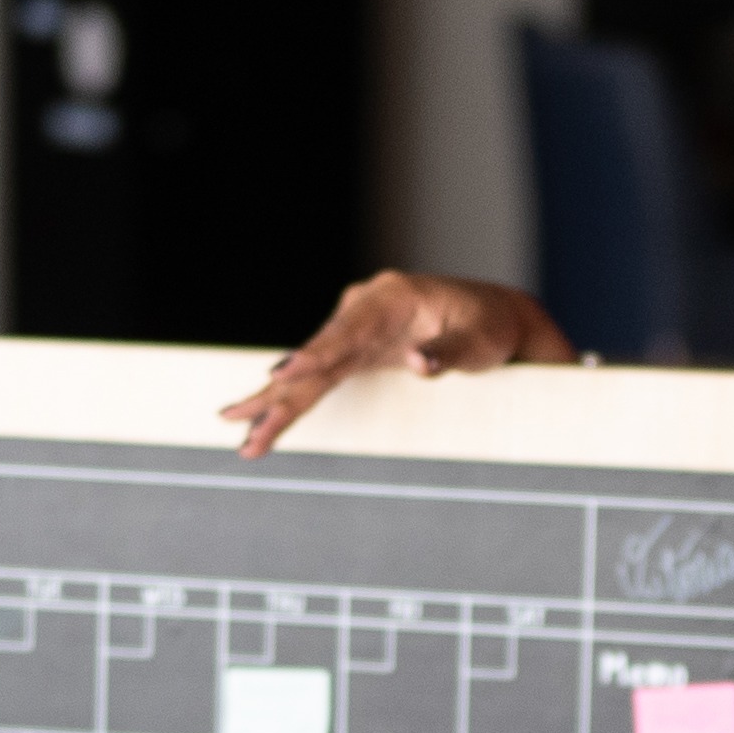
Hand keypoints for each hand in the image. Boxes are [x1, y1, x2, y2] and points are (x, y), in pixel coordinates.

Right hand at [217, 272, 575, 456]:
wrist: (494, 316)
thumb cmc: (488, 326)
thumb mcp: (478, 341)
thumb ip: (446, 352)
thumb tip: (419, 364)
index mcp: (389, 299)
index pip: (345, 332)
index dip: (314, 355)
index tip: (284, 373)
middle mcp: (364, 310)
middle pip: (315, 356)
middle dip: (277, 393)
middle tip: (239, 421)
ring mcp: (356, 331)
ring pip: (309, 372)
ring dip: (276, 403)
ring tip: (243, 433)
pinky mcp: (357, 352)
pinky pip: (319, 379)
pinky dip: (295, 401)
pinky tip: (266, 421)